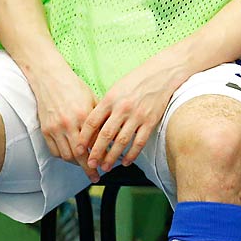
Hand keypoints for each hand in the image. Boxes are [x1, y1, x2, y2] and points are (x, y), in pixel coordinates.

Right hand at [25, 62, 98, 169]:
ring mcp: (55, 128)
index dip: (101, 157)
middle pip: (80, 156)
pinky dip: (64, 156)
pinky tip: (71, 156)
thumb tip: (111, 136)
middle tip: (96, 176)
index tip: (108, 164)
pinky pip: (55, 151)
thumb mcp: (93, 101)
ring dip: (76, 164)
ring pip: (67, 156)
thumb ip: (100, 120)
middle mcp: (69, 124)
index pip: (95, 145)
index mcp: (84, 116)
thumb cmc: (74, 87)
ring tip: (85, 166)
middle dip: (89, 168)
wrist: (50, 78)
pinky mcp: (45, 130)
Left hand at [78, 52, 187, 175]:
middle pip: (105, 135)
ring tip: (106, 166)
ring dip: (112, 157)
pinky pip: (139, 142)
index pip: (92, 123)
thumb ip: (105, 106)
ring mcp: (137, 115)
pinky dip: (131, 154)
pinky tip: (126, 161)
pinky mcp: (150, 121)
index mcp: (110, 99)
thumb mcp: (115, 89)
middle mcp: (122, 108)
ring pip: (121, 141)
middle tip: (90, 164)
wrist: (161, 74)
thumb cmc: (136, 81)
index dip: (84, 138)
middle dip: (96, 152)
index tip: (79, 149)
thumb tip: (94, 127)